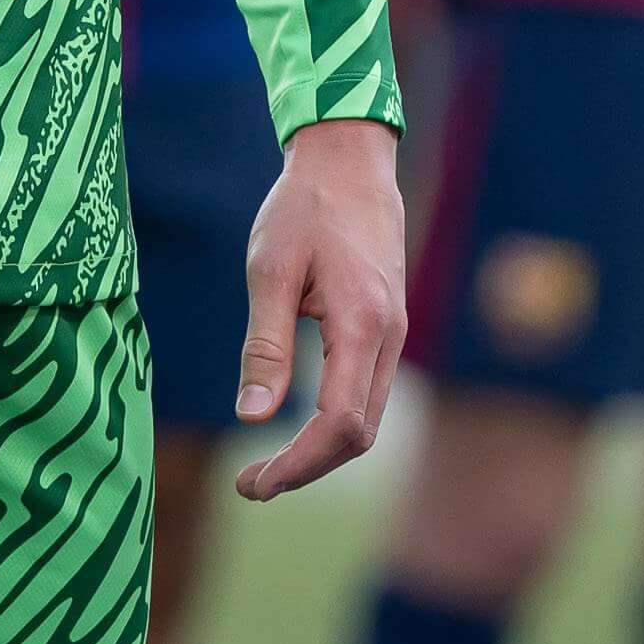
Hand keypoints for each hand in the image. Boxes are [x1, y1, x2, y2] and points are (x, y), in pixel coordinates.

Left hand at [235, 116, 406, 502]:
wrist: (350, 159)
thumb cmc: (304, 206)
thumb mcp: (270, 270)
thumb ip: (265, 346)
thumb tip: (253, 417)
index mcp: (361, 324)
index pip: (338, 423)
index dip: (299, 464)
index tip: (254, 484)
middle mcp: (389, 336)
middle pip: (358, 434)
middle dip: (307, 469)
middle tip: (250, 485)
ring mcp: (393, 333)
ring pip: (366, 417)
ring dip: (320, 451)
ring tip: (266, 466)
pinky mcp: (386, 326)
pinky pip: (366, 392)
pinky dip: (334, 423)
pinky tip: (295, 425)